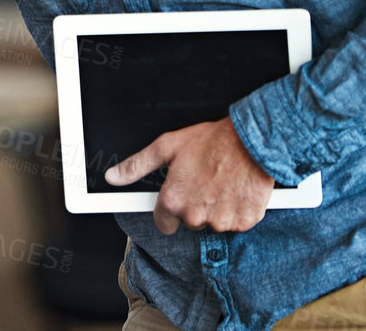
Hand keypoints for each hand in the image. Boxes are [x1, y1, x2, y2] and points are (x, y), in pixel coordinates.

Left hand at [104, 117, 273, 234]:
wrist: (251, 142)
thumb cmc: (211, 141)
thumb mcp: (166, 147)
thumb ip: (137, 166)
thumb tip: (113, 176)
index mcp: (174, 200)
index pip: (163, 224)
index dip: (168, 211)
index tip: (175, 201)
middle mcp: (196, 215)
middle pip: (189, 221)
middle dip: (194, 206)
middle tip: (203, 181)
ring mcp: (222, 221)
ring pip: (213, 222)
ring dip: (215, 208)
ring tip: (220, 182)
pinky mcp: (245, 221)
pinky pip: (236, 222)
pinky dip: (235, 210)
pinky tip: (235, 190)